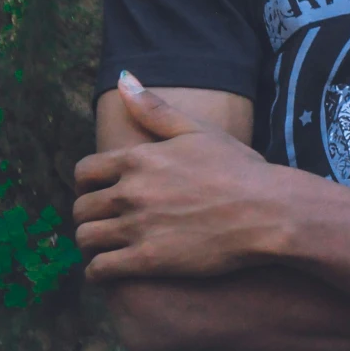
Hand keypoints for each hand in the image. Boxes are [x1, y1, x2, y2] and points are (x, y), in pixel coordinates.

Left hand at [73, 74, 297, 281]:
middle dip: (89, 215)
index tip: (98, 192)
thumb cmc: (239, 170)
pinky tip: (111, 270)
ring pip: (86, 238)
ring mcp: (137, 227)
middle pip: (81, 207)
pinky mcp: (147, 260)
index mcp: (139, 159)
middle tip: (106, 221)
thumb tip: (124, 78)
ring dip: (92, 243)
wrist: (268, 212)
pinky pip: (99, 270)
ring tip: (107, 246)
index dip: (86, 184)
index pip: (84, 172)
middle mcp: (130, 192)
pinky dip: (98, 273)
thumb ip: (156, 109)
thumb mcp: (199, 131)